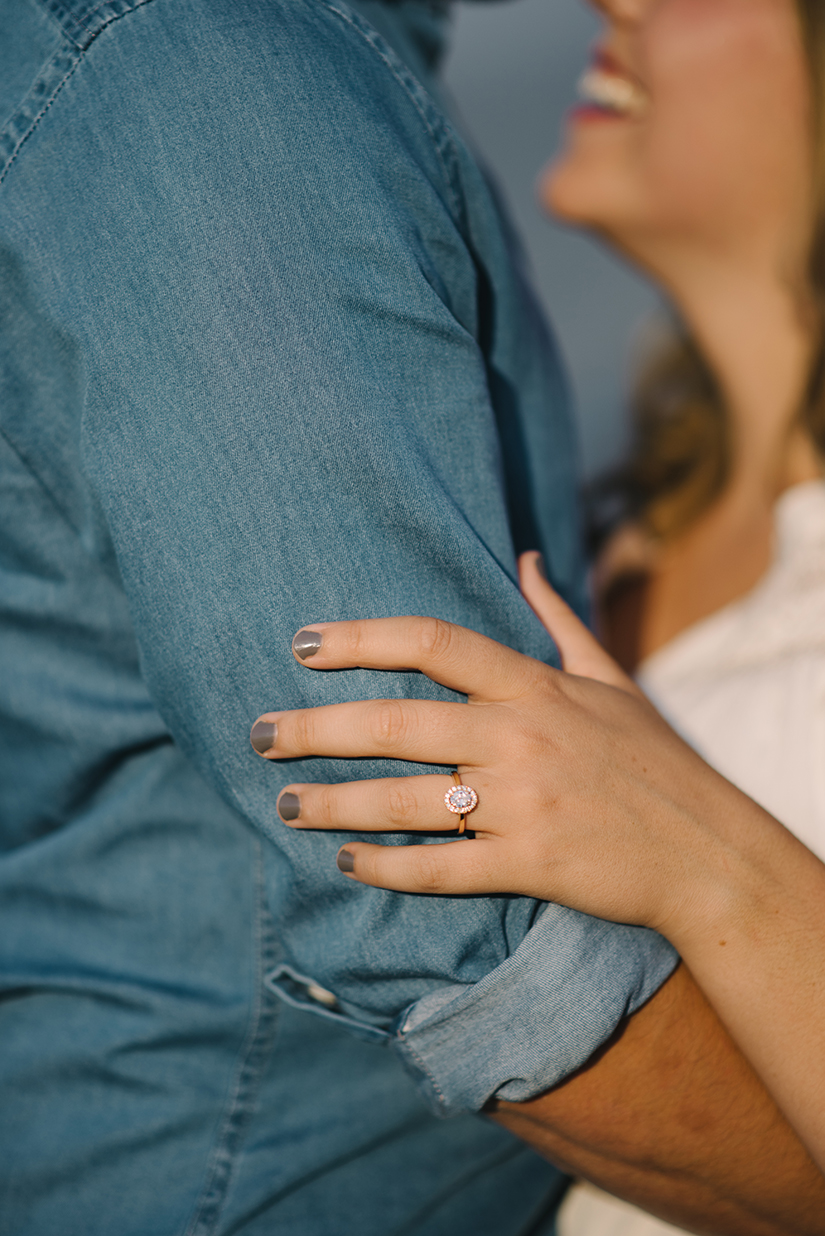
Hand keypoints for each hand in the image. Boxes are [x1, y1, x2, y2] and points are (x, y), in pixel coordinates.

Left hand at [250, 552, 744, 933]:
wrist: (707, 850)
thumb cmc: (653, 759)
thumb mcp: (611, 677)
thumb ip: (561, 618)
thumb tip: (529, 558)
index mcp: (536, 685)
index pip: (433, 643)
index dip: (361, 638)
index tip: (303, 646)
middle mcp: (522, 736)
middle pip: (395, 723)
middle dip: (315, 729)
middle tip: (260, 735)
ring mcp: (525, 802)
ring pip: (404, 801)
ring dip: (332, 804)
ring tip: (285, 804)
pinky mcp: (530, 863)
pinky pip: (440, 868)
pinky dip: (386, 868)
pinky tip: (347, 864)